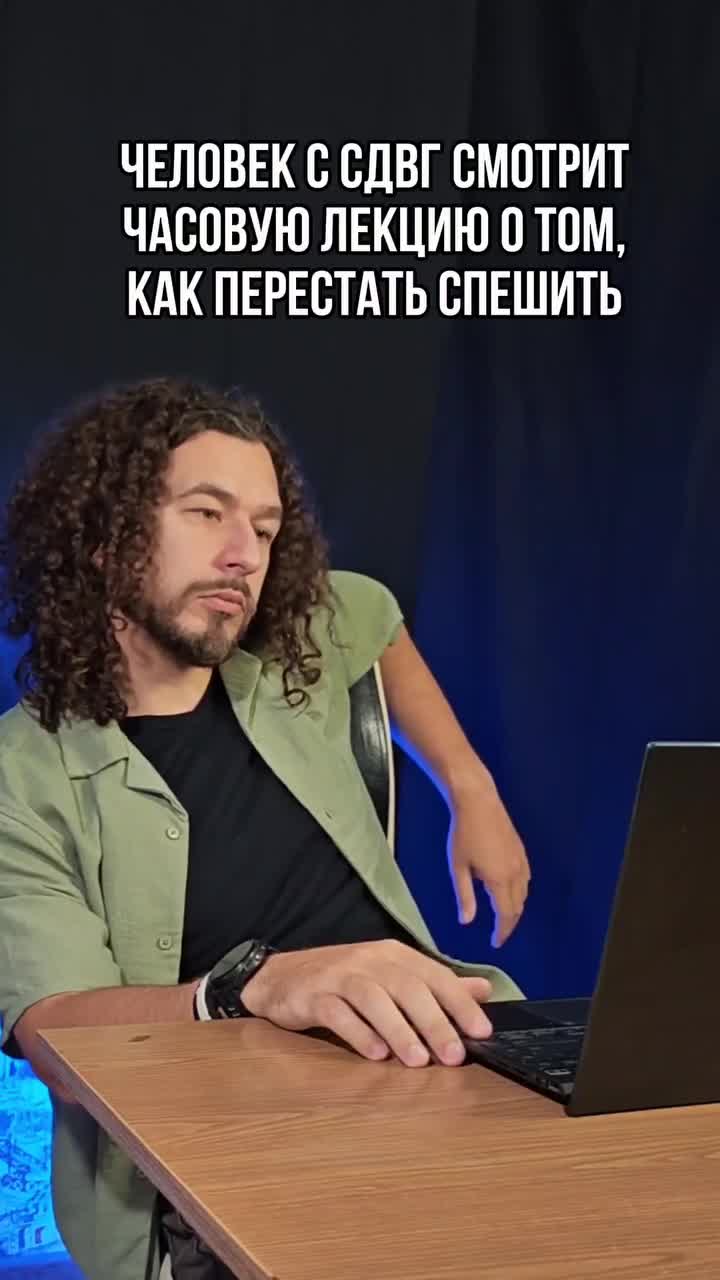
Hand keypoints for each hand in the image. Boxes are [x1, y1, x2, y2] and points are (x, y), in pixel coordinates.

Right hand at [241, 939, 492, 1066]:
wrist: (280, 977)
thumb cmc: (343, 980)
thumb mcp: (391, 975)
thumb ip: (435, 984)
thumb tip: (483, 989)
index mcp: (394, 955)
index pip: (434, 976)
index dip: (460, 1003)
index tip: (482, 1032)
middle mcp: (370, 960)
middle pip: (407, 987)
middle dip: (434, 1022)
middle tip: (454, 1055)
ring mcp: (339, 976)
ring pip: (374, 999)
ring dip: (399, 1030)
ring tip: (418, 1061)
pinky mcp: (313, 995)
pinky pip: (338, 1012)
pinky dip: (358, 1033)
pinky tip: (375, 1055)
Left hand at [448, 784, 529, 946]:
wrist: (478, 801)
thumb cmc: (463, 833)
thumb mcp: (458, 868)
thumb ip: (464, 896)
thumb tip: (467, 922)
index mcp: (499, 880)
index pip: (506, 915)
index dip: (502, 932)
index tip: (495, 944)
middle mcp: (515, 873)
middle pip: (518, 907)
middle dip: (509, 923)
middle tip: (499, 934)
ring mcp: (521, 861)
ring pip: (524, 893)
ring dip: (515, 908)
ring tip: (503, 916)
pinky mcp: (521, 851)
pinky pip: (526, 879)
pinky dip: (520, 892)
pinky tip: (510, 891)